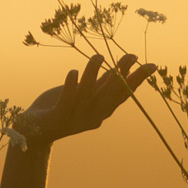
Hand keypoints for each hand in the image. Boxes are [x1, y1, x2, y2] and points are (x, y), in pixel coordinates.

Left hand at [16, 54, 154, 147]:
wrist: (34, 131)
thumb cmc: (60, 107)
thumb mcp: (85, 94)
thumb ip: (102, 84)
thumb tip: (123, 68)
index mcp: (101, 110)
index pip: (123, 94)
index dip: (137, 80)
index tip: (152, 65)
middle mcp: (93, 116)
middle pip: (110, 95)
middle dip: (123, 76)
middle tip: (133, 57)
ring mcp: (75, 118)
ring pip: (87, 95)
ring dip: (93, 74)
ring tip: (98, 56)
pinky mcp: (57, 118)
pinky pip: (66, 101)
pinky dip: (70, 86)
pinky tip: (73, 71)